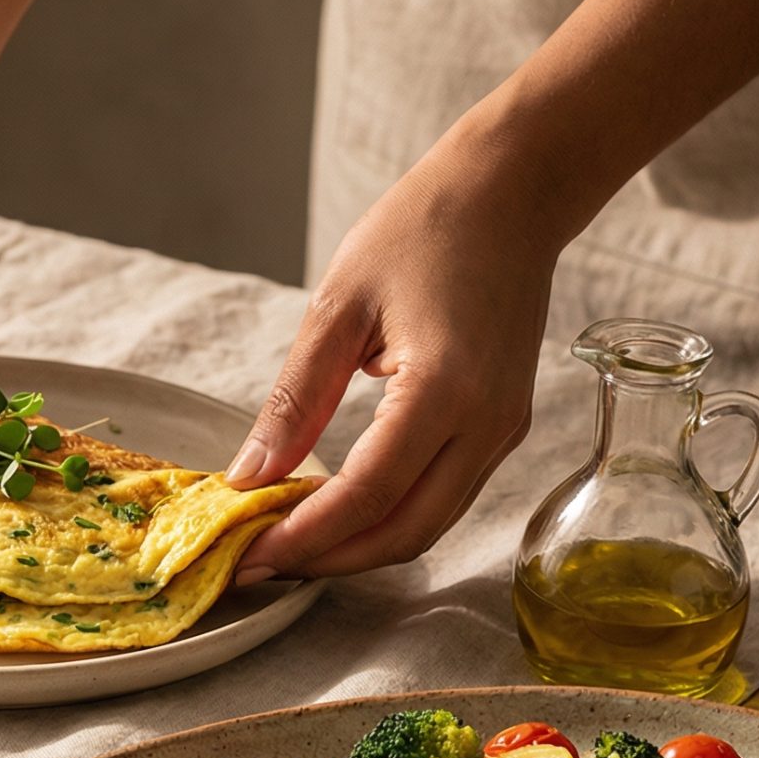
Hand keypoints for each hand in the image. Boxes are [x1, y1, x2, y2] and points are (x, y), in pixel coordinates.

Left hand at [226, 157, 555, 578]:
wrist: (512, 192)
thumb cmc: (423, 229)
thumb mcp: (337, 308)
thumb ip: (294, 400)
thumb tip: (250, 475)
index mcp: (444, 391)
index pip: (366, 497)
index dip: (302, 538)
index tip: (245, 555)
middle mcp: (486, 424)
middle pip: (403, 534)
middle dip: (328, 561)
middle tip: (258, 564)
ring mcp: (504, 430)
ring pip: (428, 525)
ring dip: (358, 547)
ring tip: (287, 544)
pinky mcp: (504, 426)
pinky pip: (444, 496)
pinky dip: (388, 517)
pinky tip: (336, 510)